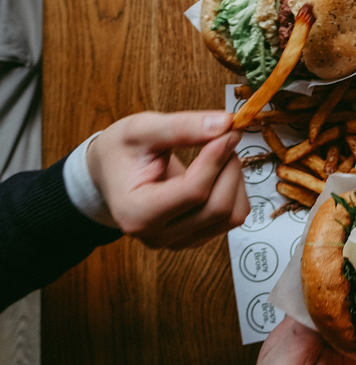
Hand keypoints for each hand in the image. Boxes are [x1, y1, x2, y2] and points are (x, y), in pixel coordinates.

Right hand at [86, 111, 248, 247]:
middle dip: (229, 167)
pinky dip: (236, 191)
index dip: (216, 159)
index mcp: (135, 212)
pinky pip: (232, 218)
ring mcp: (178, 241)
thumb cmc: (122, 150)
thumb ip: (181, 126)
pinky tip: (220, 171)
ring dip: (236, 179)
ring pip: (231, 216)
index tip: (227, 132)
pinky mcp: (195, 237)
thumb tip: (224, 124)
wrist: (111, 172)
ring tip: (221, 153)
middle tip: (226, 138)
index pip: (193, 192)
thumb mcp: (141, 129)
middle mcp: (157, 235)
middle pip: (217, 207)